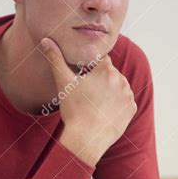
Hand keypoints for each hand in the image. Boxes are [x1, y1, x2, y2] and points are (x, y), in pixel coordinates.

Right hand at [40, 37, 136, 163]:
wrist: (86, 138)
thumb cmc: (74, 110)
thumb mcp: (63, 82)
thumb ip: (56, 59)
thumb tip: (46, 40)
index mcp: (106, 69)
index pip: (100, 61)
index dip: (90, 69)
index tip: (84, 79)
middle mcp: (121, 79)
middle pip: (109, 74)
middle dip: (100, 81)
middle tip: (87, 96)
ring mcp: (128, 94)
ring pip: (118, 87)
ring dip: (109, 92)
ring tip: (95, 105)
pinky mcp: (131, 109)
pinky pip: (124, 102)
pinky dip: (116, 105)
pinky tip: (104, 112)